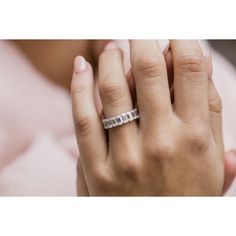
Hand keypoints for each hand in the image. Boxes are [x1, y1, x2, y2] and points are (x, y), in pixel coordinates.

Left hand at [71, 40, 223, 195]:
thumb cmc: (186, 200)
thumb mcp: (211, 162)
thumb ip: (211, 116)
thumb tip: (203, 70)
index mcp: (195, 139)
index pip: (190, 71)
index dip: (182, 40)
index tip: (173, 30)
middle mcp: (162, 143)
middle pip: (150, 70)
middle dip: (142, 38)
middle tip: (137, 27)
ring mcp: (126, 156)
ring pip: (113, 89)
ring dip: (111, 58)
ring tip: (111, 46)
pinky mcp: (97, 169)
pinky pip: (83, 118)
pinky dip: (80, 86)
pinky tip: (82, 66)